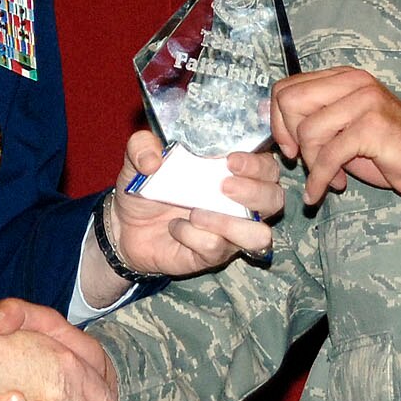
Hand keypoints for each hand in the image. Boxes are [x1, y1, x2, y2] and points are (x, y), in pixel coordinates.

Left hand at [109, 130, 282, 274]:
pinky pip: (217, 248)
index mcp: (234, 171)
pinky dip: (194, 236)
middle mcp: (241, 202)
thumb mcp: (138, 158)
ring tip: (197, 212)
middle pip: (275, 199)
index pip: (267, 166)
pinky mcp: (214, 254)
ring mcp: (231, 231)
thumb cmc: (146, 186)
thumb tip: (152, 158)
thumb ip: (142, 146)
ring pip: (260, 235)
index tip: (231, 161)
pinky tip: (176, 227)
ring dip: (232, 223)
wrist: (125, 226)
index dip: (258, 164)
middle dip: (254, 192)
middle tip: (223, 186)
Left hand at [269, 66, 400, 204]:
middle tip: (302, 160)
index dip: (277, 120)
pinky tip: (325, 190)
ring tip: (328, 177)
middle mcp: (353, 82)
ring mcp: (365, 101)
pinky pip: (329, 155)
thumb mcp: (344, 128)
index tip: (289, 147)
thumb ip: (314, 119)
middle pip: (290, 101)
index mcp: (343, 77)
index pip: (287, 88)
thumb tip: (273, 126)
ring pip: (308, 130)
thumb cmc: (385, 149)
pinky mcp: (373, 126)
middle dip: (288, 137)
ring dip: (312, 164)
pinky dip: (321, 179)